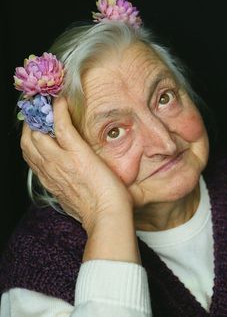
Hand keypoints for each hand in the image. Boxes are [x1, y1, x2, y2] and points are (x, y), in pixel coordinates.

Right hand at [21, 97, 132, 232]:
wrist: (107, 216)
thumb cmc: (96, 211)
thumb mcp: (72, 199)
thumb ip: (66, 186)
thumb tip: (69, 178)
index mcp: (48, 180)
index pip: (30, 155)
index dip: (30, 138)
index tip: (36, 127)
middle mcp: (49, 169)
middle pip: (27, 140)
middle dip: (30, 123)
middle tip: (40, 110)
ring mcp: (60, 160)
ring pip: (38, 132)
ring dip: (42, 115)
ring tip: (49, 103)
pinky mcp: (76, 153)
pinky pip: (62, 126)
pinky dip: (59, 111)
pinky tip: (61, 101)